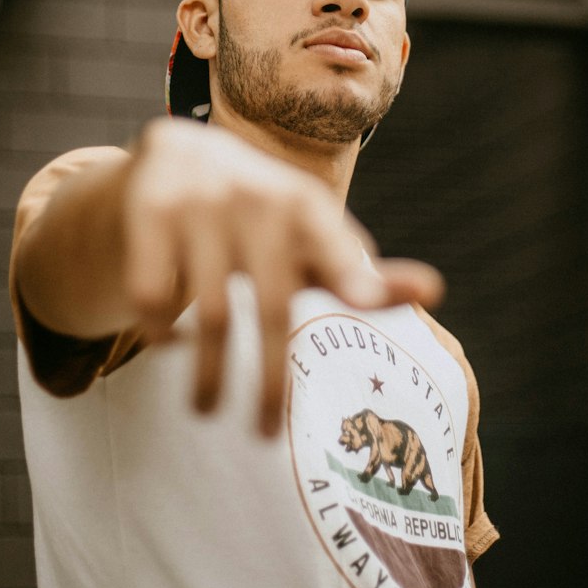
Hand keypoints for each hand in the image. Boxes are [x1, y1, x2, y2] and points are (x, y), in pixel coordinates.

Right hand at [124, 118, 443, 434]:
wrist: (183, 151)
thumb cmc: (267, 216)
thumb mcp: (312, 237)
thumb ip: (363, 273)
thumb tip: (436, 291)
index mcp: (306, 206)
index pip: (334, 248)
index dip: (355, 274)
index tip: (365, 299)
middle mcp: (258, 198)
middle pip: (272, 308)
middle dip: (271, 381)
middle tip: (266, 435)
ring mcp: (201, 202)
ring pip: (212, 312)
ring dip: (210, 374)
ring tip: (208, 412)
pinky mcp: (151, 209)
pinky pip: (155, 295)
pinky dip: (161, 331)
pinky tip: (169, 347)